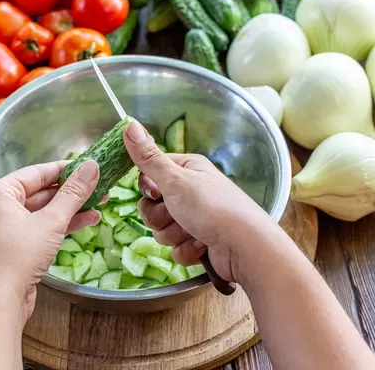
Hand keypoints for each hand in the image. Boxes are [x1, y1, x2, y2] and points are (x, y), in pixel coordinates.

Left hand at [0, 160, 100, 319]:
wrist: (0, 301)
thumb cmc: (19, 256)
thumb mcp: (52, 221)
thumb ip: (73, 193)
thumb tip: (92, 167)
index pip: (36, 172)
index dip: (65, 169)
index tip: (89, 166)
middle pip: (41, 192)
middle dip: (72, 192)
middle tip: (99, 187)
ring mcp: (4, 229)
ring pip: (42, 212)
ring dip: (71, 209)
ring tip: (100, 205)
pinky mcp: (13, 248)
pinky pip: (39, 228)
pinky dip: (61, 225)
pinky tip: (86, 221)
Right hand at [124, 121, 282, 283]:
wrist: (245, 247)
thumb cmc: (212, 207)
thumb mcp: (175, 179)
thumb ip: (149, 157)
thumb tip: (129, 125)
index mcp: (187, 169)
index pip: (149, 175)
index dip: (148, 188)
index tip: (156, 193)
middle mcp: (191, 191)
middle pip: (152, 206)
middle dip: (160, 217)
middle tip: (177, 215)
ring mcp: (195, 218)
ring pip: (162, 230)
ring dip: (174, 234)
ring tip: (194, 232)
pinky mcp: (198, 242)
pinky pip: (176, 248)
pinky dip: (187, 250)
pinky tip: (203, 246)